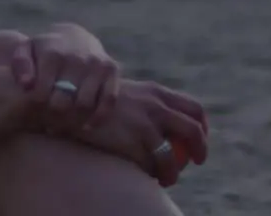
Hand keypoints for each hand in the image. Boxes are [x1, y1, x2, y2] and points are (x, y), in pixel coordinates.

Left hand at [10, 26, 120, 131]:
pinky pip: (109, 101)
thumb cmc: (44, 50)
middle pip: (63, 103)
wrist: (75, 36)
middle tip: (48, 126)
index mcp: (52, 55)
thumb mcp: (26, 49)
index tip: (33, 114)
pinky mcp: (112, 70)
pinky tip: (87, 127)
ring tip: (63, 128)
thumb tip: (26, 84)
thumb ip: (21, 65)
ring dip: (73, 122)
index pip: (41, 94)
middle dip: (53, 118)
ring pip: (84, 105)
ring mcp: (96, 64)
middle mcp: (76, 59)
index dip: (35, 110)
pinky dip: (99, 118)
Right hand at [72, 79, 210, 186]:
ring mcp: (143, 125)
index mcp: (155, 91)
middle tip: (196, 161)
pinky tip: (148, 177)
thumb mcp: (124, 91)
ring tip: (168, 178)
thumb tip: (163, 120)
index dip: (203, 126)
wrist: (67, 102)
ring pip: (172, 155)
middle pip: (193, 131)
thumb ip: (144, 101)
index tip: (199, 138)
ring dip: (174, 171)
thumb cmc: (93, 99)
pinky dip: (153, 174)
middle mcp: (154, 106)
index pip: (193, 107)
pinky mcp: (130, 142)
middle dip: (200, 150)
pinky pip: (151, 165)